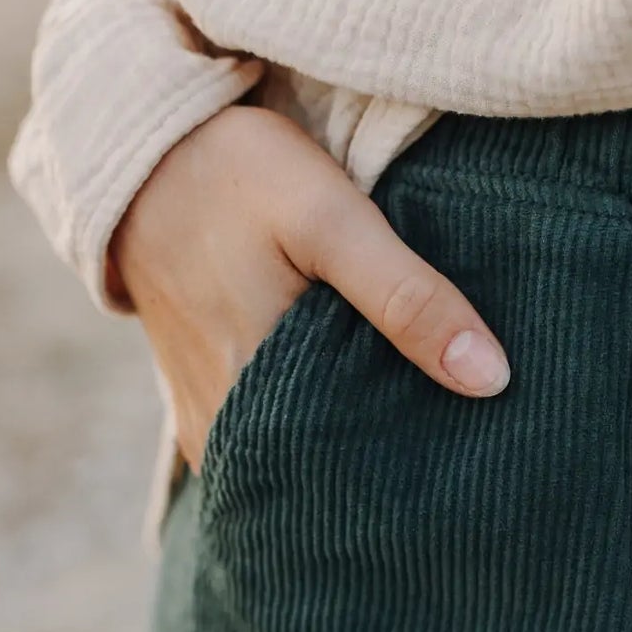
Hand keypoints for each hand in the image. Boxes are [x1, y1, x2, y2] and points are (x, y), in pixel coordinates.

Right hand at [109, 105, 510, 471]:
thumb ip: (407, 297)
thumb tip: (490, 379)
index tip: (473, 451)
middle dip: (389, 462)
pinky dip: (311, 428)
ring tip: (413, 420)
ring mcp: (206, 425)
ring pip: (296, 463)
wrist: (140, 155)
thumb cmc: (236, 177)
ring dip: (350, 444)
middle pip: (327, 476)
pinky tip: (356, 399)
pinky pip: (267, 444)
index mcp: (253, 399)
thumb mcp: (330, 219)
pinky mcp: (200, 406)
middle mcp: (223, 431)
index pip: (354, 476)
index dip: (417, 466)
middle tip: (459, 440)